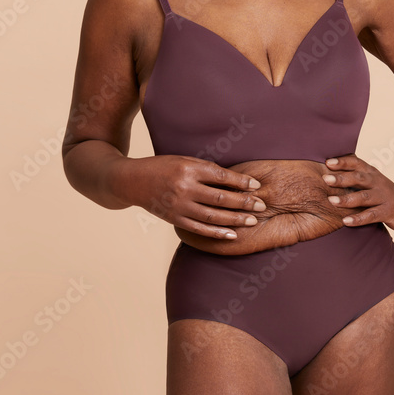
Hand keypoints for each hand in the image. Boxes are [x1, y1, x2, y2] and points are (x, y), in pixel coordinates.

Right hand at [109, 154, 266, 239]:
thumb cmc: (162, 167)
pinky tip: (232, 234)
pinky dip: (217, 233)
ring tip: (253, 220)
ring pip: (212, 216)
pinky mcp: (174, 219)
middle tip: (261, 205)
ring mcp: (178, 206)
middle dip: (243, 202)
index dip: (240, 182)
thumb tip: (234, 180)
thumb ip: (205, 169)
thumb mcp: (183, 160)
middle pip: (220, 198)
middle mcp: (184, 187)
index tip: (256, 185)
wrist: (131, 181)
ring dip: (235, 219)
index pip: (220, 176)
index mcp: (188, 168)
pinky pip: (199, 229)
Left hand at [322, 153, 393, 230]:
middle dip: (342, 178)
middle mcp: (377, 182)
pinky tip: (345, 221)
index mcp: (372, 173)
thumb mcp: (371, 180)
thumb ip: (354, 175)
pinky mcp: (387, 212)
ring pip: (364, 197)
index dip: (343, 162)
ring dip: (347, 199)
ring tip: (331, 201)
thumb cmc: (383, 193)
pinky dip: (358, 218)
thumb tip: (327, 169)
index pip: (357, 163)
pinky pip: (371, 215)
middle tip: (325, 179)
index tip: (328, 163)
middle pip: (359, 178)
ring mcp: (383, 197)